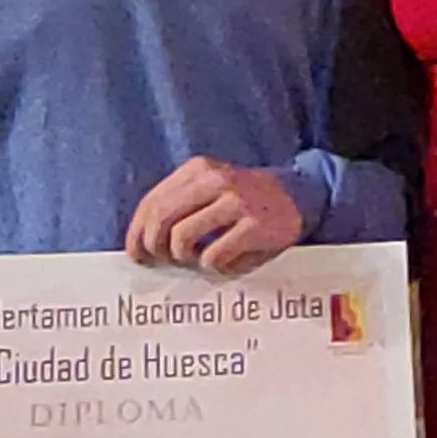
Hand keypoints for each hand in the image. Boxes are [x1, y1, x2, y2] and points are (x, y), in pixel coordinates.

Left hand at [125, 160, 306, 276]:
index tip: (137, 255)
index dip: (136, 233)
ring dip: (183, 259)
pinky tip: (224, 264)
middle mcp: (214, 180)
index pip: (151, 202)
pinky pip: (213, 256)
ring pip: (181, 238)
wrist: (300, 197)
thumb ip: (179, 207)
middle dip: (154, 248)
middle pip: (160, 219)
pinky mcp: (253, 226)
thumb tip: (141, 243)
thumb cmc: (245, 203)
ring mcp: (235, 202)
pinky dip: (212, 268)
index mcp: (198, 170)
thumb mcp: (210, 192)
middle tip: (164, 262)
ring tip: (198, 260)